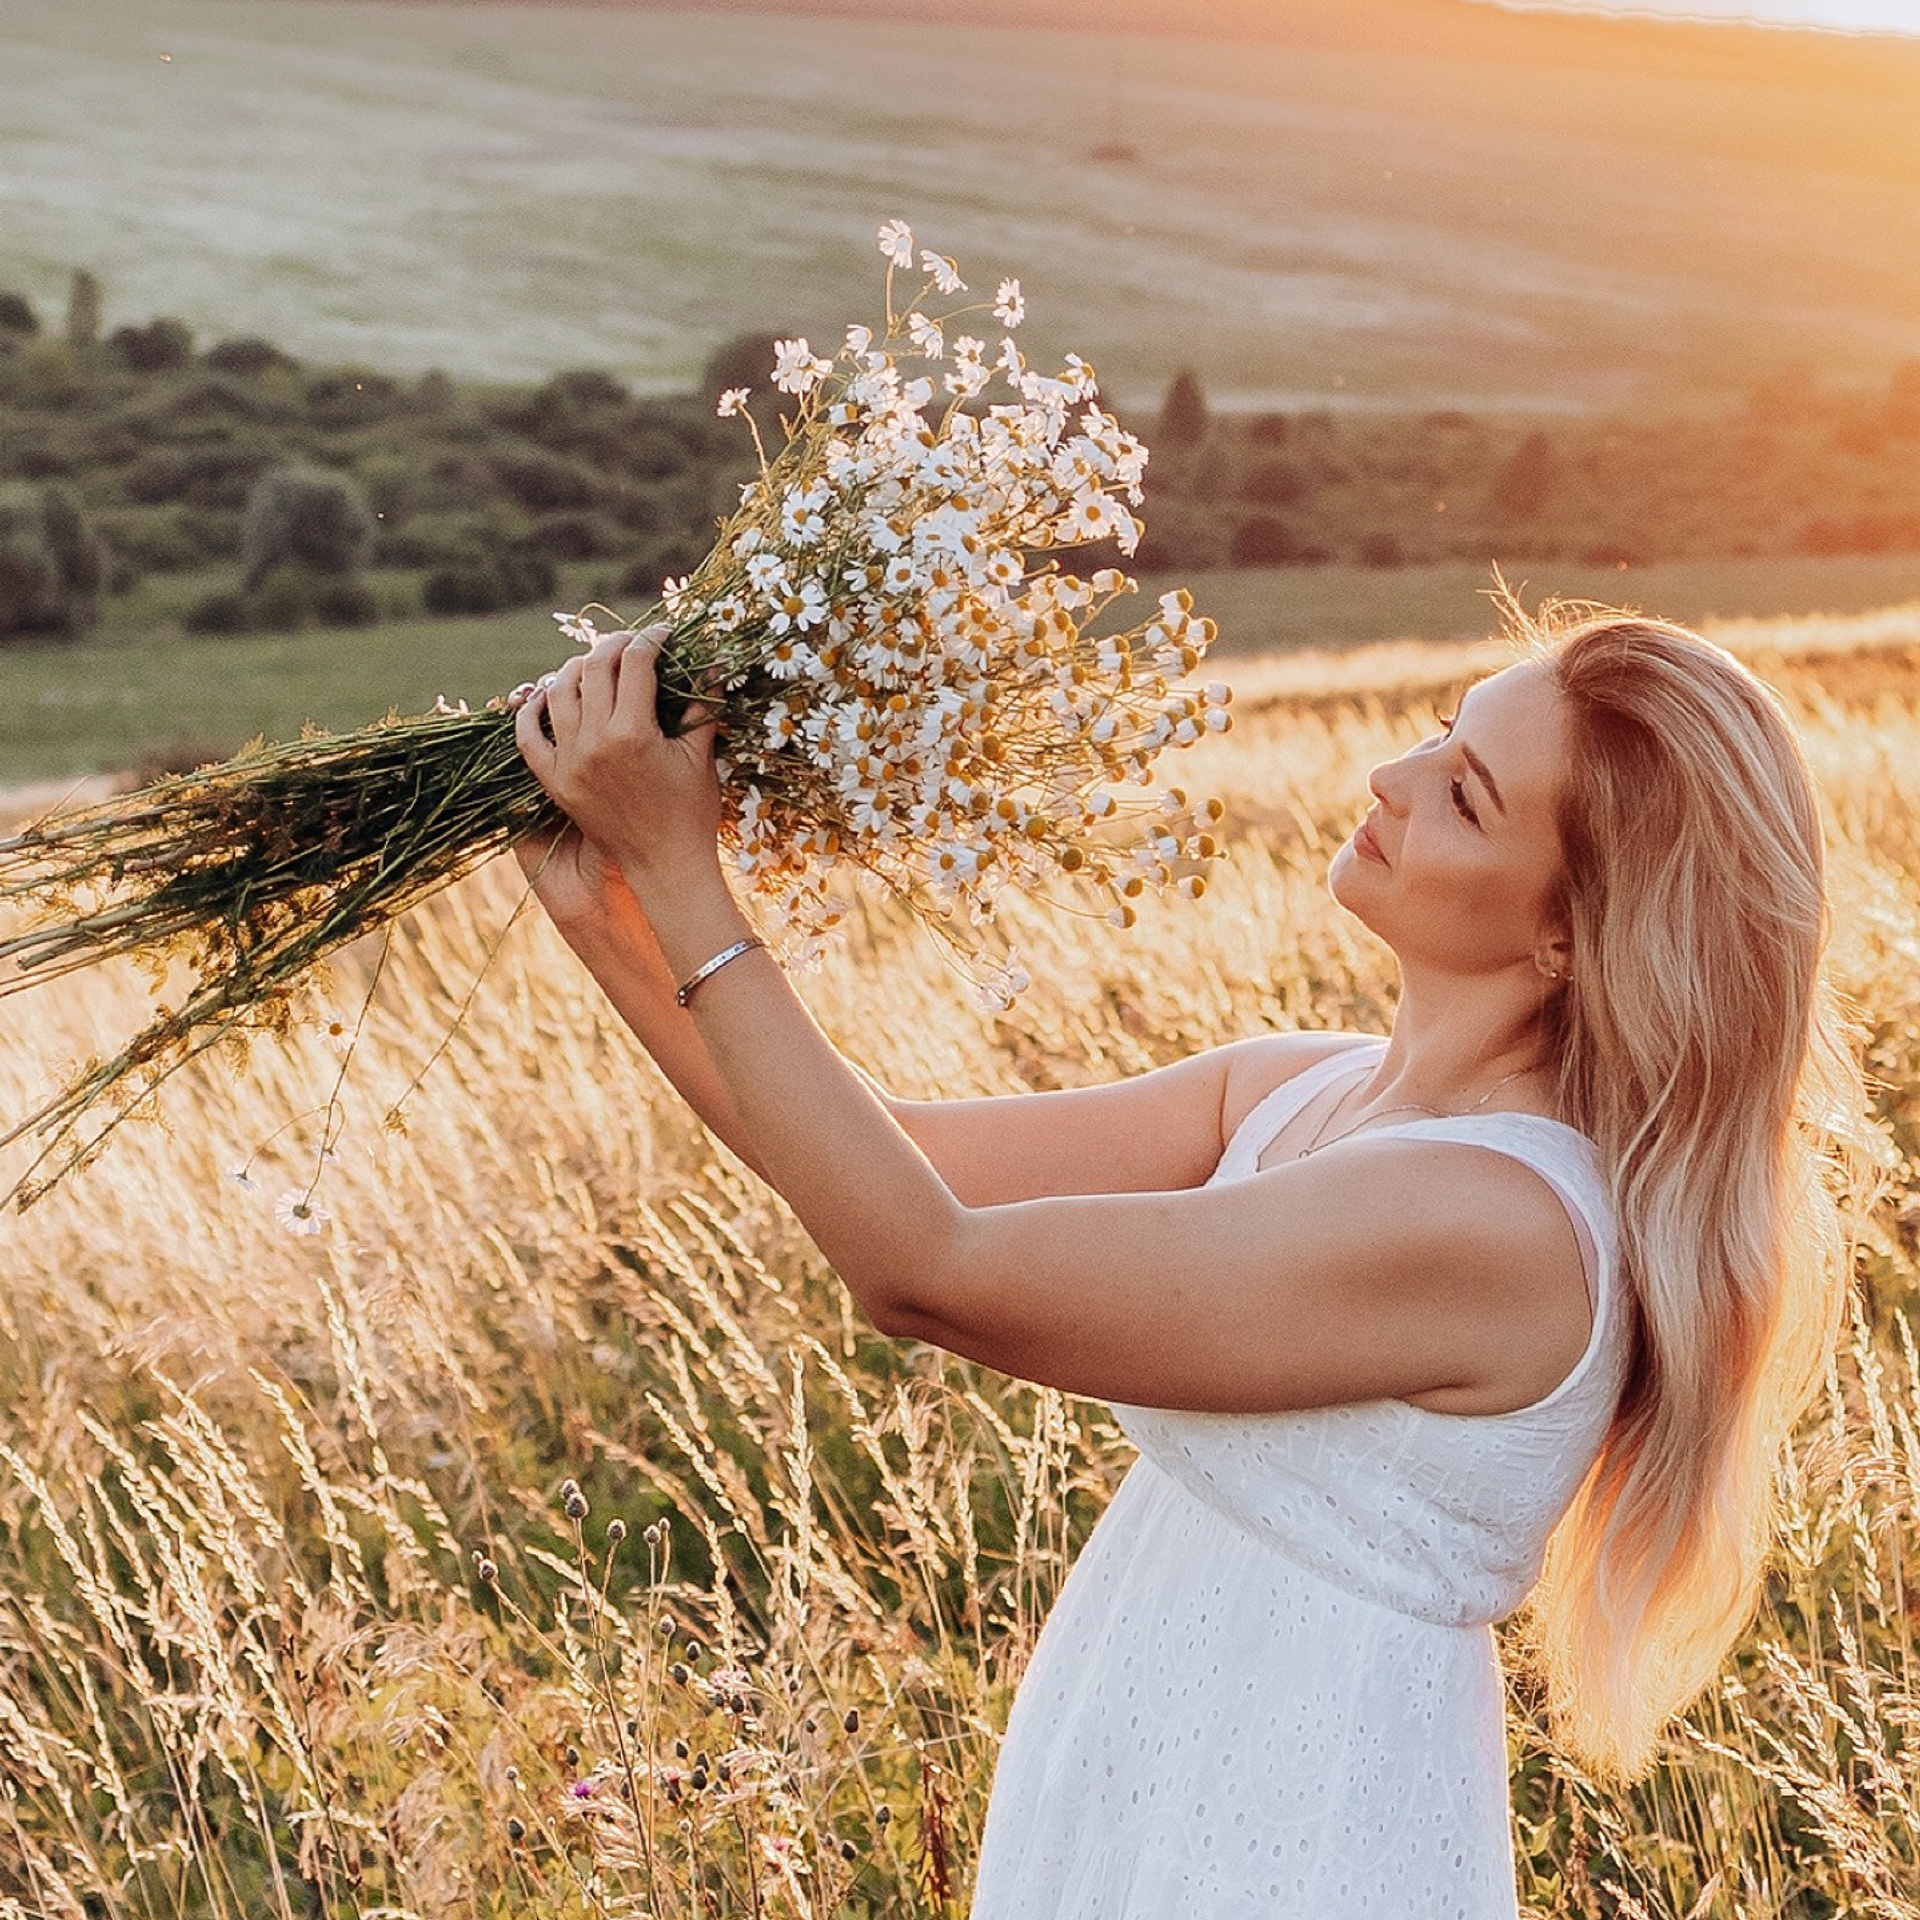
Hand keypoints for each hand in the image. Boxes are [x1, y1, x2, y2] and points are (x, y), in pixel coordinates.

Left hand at [512, 623, 725, 910]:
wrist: (665, 867)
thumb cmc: (692, 813)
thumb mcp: (700, 755)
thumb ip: (702, 704)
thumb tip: (712, 661)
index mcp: (634, 732)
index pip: (635, 663)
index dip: (650, 639)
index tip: (662, 633)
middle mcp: (595, 742)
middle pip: (594, 669)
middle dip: (614, 645)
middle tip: (631, 643)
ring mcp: (569, 763)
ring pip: (559, 693)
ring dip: (575, 668)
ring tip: (593, 664)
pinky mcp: (555, 783)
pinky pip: (528, 737)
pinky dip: (530, 710)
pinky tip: (542, 693)